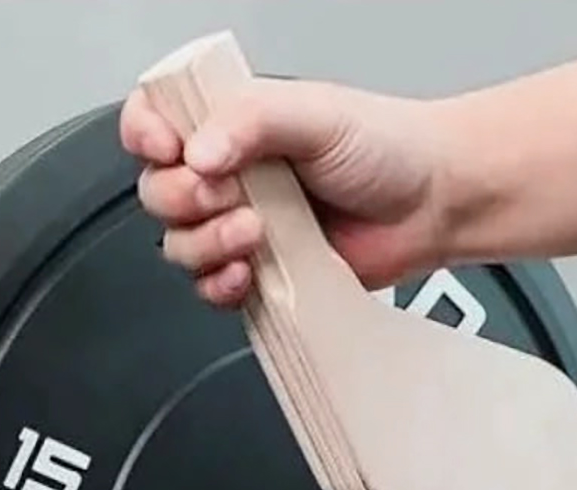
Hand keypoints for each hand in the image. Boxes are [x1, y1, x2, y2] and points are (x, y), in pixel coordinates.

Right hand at [120, 77, 451, 306]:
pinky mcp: (260, 275)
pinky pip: (211, 290)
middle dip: (184, 199)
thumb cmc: (386, 149)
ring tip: (257, 232)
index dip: (145, 135)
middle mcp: (228, 174)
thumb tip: (198, 152)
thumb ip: (250, 119)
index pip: (152, 120)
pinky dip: (220, 286)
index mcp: (229, 123)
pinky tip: (248, 274)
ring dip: (208, 245)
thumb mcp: (315, 112)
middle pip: (157, 193)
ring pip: (179, 246)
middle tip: (232, 192)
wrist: (432, 206)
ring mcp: (240, 227)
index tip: (167, 146)